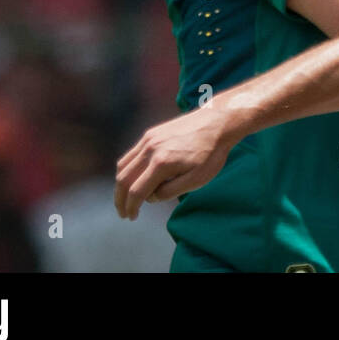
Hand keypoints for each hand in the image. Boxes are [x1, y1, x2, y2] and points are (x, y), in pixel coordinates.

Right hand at [114, 103, 236, 218]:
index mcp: (161, 163)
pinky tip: (134, 178)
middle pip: (124, 179)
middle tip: (123, 213)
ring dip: (121, 185)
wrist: (218, 122)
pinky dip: (127, 169)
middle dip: (120, 199)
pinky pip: (131, 154)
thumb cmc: (211, 153)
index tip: (131, 217)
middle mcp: (150, 150)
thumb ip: (170, 191)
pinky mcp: (151, 133)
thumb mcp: (197, 180)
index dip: (131, 207)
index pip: (136, 191)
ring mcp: (149, 139)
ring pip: (123, 166)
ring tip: (125, 198)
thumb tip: (151, 197)